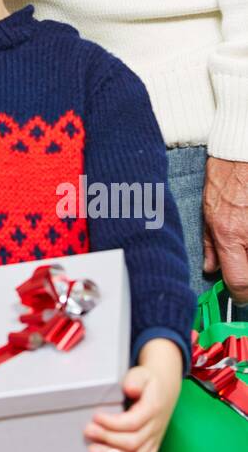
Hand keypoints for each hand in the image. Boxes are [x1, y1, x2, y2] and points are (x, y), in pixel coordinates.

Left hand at [83, 338, 182, 451]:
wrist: (164, 389)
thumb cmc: (148, 381)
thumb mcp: (142, 373)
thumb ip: (136, 379)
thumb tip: (129, 389)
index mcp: (153, 409)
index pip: (133, 423)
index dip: (113, 423)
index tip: (95, 417)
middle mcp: (156, 428)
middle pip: (133, 442)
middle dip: (108, 440)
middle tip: (88, 431)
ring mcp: (155, 440)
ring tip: (92, 451)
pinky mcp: (152, 447)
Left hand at [203, 157, 247, 303]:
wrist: (241, 155)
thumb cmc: (224, 179)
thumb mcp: (207, 212)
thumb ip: (210, 245)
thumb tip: (210, 269)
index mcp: (229, 235)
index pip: (239, 282)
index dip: (240, 295)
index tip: (239, 296)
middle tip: (242, 271)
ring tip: (242, 244)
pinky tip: (246, 230)